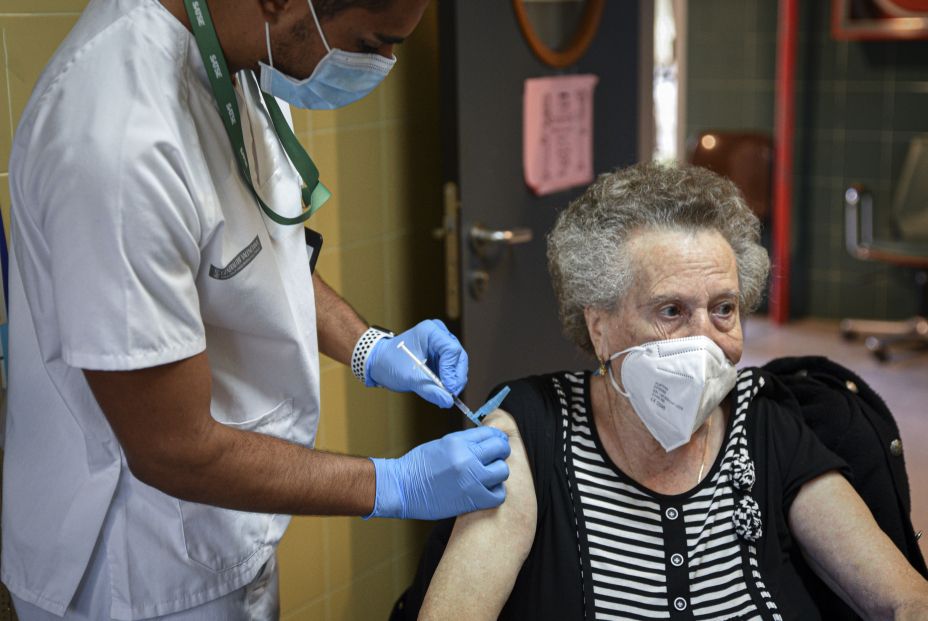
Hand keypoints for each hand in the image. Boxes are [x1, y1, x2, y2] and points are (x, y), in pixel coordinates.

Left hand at [366, 319, 467, 407]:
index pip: (451, 350)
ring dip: (453, 381)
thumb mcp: (409, 377)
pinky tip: (441, 391)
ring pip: (458, 364)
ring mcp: (441, 344)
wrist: (380, 362)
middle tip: (449, 395)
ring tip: (443, 395)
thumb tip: (448, 401)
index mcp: (430, 331)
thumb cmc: (390, 362)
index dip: (452, 370)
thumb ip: (430, 390)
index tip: (448, 388)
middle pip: (458, 356)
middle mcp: (439, 334)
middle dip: (455, 378)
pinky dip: (448, 381)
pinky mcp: (441, 355)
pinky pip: (452, 369)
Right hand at [367, 426, 510, 519]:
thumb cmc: (417, 467)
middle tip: (492, 459)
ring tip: (487, 477)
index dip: (496, 438)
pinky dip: (495, 493)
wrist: (401, 488)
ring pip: (503, 471)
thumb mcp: (442, 444)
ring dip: (497, 473)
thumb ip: (465, 442)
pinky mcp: (472, 500)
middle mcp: (467, 458)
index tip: (497, 443)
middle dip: (499, 453)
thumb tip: (486, 442)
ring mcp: (471, 479)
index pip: (490, 434)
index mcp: (458, 442)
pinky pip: (498, 495)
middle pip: (501, 449)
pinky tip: (485, 491)